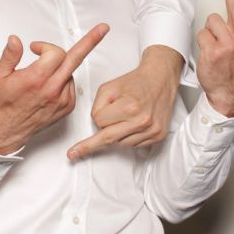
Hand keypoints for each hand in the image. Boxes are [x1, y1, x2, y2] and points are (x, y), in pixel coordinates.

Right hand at [0, 24, 108, 154]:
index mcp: (35, 79)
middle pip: (75, 59)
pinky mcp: (68, 106)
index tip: (35, 48)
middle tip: (103, 28)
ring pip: (69, 71)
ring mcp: (62, 99)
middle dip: (90, 41)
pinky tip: (48, 86)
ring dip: (59, 66)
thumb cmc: (3, 101)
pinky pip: (70, 84)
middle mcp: (52, 89)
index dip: (44, 46)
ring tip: (42, 74)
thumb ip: (9, 55)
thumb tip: (15, 40)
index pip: (55, 53)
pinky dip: (62, 79)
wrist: (8, 128)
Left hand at [67, 45, 182, 159]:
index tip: (99, 114)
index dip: (98, 116)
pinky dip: (130, 137)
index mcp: (129, 107)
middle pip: (109, 138)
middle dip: (93, 141)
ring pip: (121, 144)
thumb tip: (97, 127)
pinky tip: (134, 124)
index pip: (100, 122)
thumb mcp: (108, 87)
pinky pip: (135, 145)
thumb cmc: (134, 82)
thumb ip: (97, 107)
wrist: (160, 79)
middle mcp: (142, 120)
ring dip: (118, 134)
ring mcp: (152, 130)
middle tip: (73, 154)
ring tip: (126, 118)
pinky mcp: (159, 136)